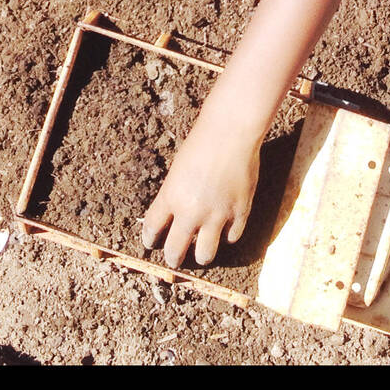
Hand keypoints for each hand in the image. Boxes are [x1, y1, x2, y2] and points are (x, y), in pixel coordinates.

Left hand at [141, 114, 260, 267]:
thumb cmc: (201, 143)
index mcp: (170, 197)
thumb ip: (174, 196)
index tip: (152, 242)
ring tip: (202, 252)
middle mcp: (191, 211)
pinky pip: (232, 237)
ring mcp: (217, 214)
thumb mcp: (177, 170)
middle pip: (175, 252)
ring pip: (205, 255)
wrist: (231, 131)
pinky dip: (227, 235)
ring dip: (201, 255)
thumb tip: (174, 218)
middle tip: (175, 258)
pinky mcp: (240, 212)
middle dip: (173, 258)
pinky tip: (225, 231)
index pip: (152, 230)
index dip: (150, 239)